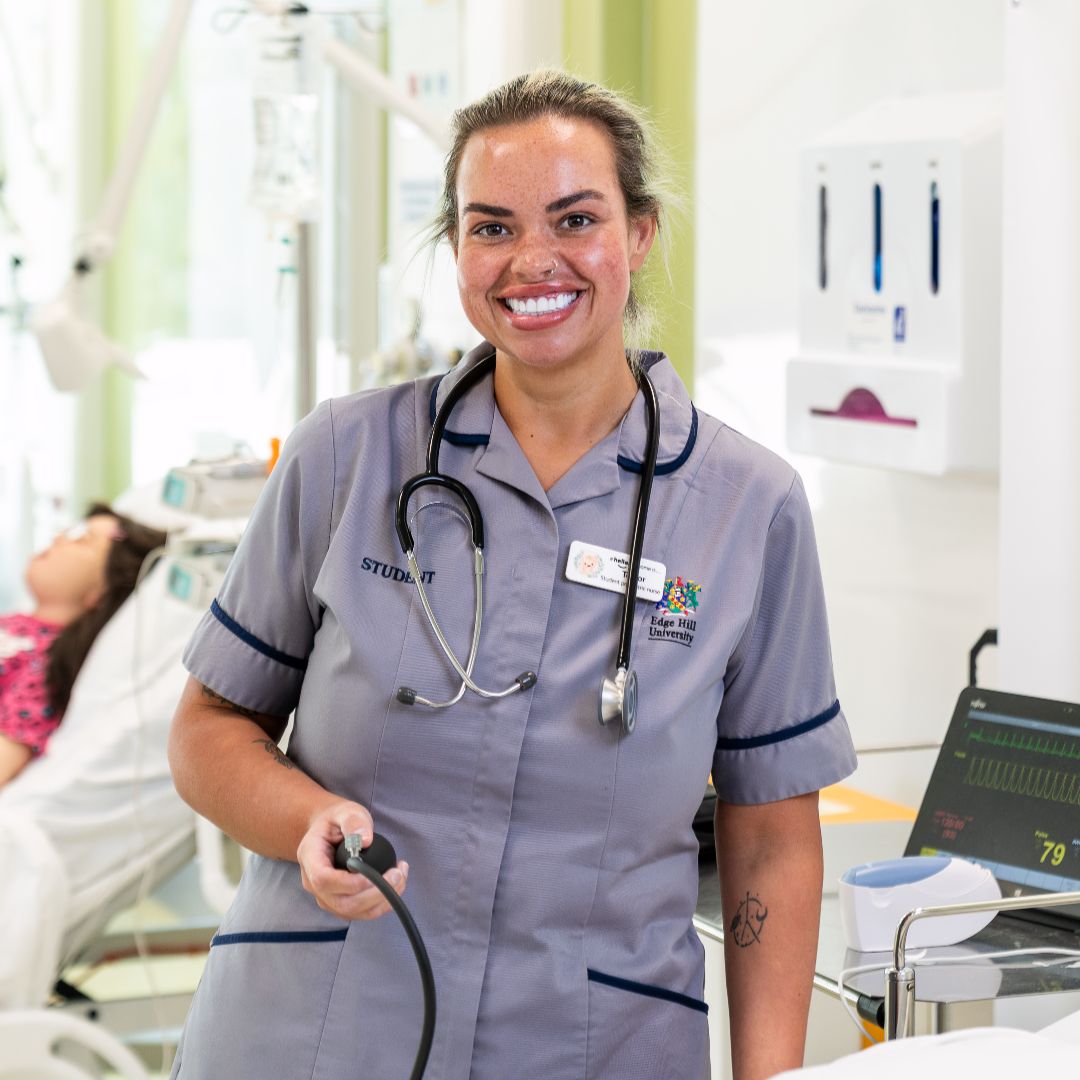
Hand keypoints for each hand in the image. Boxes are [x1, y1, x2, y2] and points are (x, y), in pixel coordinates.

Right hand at [297, 800, 408, 919]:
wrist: (329, 831)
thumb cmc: (336, 820)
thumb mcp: (345, 811)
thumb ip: (354, 822)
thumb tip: (366, 840)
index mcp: (310, 857)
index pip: (323, 880)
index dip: (350, 883)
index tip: (374, 873)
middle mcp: (313, 882)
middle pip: (341, 903)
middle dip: (374, 894)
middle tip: (397, 874)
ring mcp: (326, 896)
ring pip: (353, 912)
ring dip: (382, 900)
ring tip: (400, 876)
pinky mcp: (340, 903)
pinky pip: (361, 912)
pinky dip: (382, 903)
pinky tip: (395, 885)